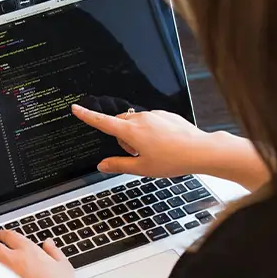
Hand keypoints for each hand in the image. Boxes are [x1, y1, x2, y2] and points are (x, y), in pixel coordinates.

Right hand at [71, 104, 270, 190]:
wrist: (200, 150)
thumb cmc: (172, 160)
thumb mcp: (141, 168)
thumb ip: (118, 165)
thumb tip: (102, 165)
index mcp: (131, 132)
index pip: (102, 122)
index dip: (87, 116)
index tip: (76, 108)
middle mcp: (141, 119)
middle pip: (120, 124)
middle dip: (122, 138)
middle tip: (136, 154)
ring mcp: (154, 115)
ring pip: (135, 123)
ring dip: (136, 135)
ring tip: (154, 151)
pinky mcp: (165, 115)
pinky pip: (150, 121)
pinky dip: (150, 131)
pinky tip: (164, 144)